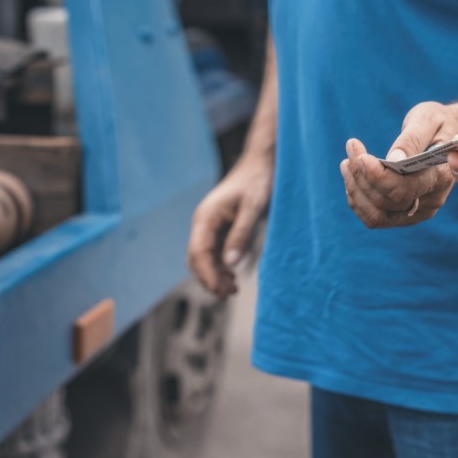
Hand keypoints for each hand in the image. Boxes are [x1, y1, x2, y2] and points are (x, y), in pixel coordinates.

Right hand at [187, 156, 272, 296]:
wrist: (260, 164)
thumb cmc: (257, 181)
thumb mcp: (253, 207)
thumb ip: (242, 234)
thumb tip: (230, 263)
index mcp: (206, 217)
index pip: (198, 253)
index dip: (208, 275)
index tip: (222, 290)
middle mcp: (202, 223)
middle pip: (196, 259)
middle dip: (209, 279)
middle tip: (230, 293)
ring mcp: (209, 226)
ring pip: (202, 258)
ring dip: (214, 275)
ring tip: (233, 289)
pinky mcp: (218, 228)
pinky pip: (212, 253)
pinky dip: (219, 267)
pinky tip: (232, 275)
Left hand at [341, 101, 457, 227]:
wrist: (448, 140)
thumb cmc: (438, 124)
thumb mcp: (428, 120)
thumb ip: (412, 140)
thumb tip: (393, 160)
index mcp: (441, 177)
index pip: (404, 189)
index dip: (378, 176)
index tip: (361, 156)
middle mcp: (431, 201)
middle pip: (385, 201)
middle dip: (361, 176)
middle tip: (352, 146)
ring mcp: (418, 212)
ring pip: (376, 215)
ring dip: (355, 190)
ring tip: (347, 162)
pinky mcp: (405, 216)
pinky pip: (374, 217)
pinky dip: (358, 200)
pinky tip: (352, 177)